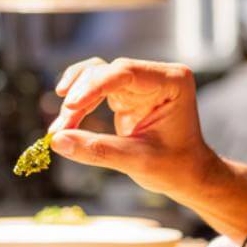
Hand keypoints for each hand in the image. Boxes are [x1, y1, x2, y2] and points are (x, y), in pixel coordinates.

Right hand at [48, 57, 217, 200]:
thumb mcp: (138, 161)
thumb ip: (99, 150)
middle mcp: (157, 76)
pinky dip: (80, 104)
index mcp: (172, 82)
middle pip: (107, 72)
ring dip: (75, 100)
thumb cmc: (176, 167)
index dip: (94, 86)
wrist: (189, 174)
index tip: (70, 105)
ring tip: (60, 129)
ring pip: (97, 76)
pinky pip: (96, 88)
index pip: (126, 72)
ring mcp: (141, 83)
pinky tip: (66, 123)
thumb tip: (57, 141)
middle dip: (80, 97)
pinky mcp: (128, 93)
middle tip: (60, 129)